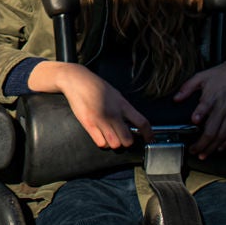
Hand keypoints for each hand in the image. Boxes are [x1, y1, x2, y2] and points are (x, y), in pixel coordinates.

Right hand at [32, 61, 149, 148]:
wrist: (76, 80)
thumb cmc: (95, 86)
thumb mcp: (116, 94)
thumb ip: (124, 108)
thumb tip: (132, 122)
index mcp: (122, 104)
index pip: (142, 122)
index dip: (148, 134)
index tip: (149, 139)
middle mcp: (113, 113)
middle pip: (128, 140)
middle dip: (126, 142)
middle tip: (123, 137)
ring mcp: (100, 120)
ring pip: (115, 144)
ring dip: (114, 143)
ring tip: (110, 136)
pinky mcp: (88, 124)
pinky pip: (101, 143)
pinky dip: (102, 142)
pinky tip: (100, 135)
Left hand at [174, 55, 225, 157]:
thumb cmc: (220, 75)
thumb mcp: (201, 77)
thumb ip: (187, 88)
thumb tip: (176, 99)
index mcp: (212, 95)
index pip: (205, 106)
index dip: (200, 115)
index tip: (194, 122)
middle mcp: (223, 106)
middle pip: (213, 129)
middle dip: (202, 143)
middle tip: (194, 151)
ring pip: (223, 135)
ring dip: (212, 147)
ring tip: (204, 154)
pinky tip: (219, 148)